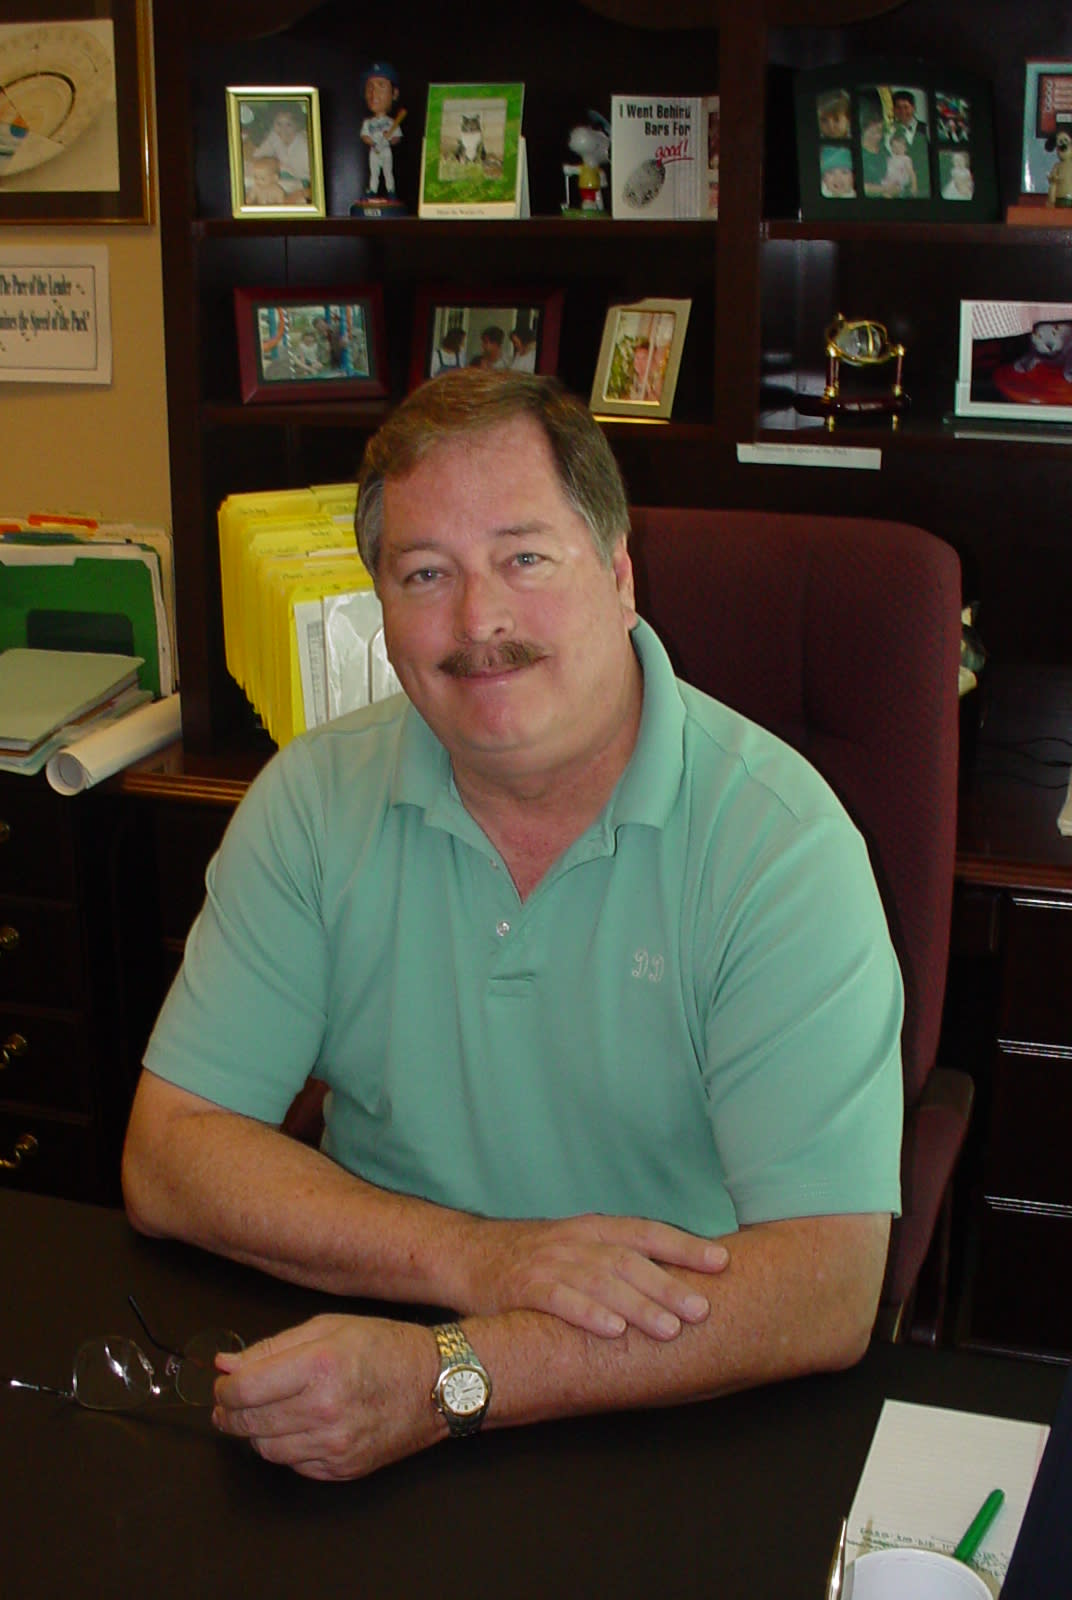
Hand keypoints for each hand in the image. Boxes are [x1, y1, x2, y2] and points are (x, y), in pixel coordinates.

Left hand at [213, 1314, 435, 1480]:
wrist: (436, 1383)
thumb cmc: (385, 1347)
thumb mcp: (328, 1327)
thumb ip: (272, 1347)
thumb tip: (225, 1365)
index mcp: (319, 1366)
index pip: (243, 1390)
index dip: (222, 1389)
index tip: (223, 1383)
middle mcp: (324, 1409)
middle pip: (248, 1423)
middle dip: (229, 1412)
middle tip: (229, 1402)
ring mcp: (335, 1444)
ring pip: (266, 1449)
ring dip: (256, 1432)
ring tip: (264, 1412)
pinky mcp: (343, 1468)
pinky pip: (294, 1464)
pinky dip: (286, 1448)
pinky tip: (297, 1427)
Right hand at [458, 1214, 728, 1339]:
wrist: (466, 1255)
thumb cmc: (530, 1258)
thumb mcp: (574, 1247)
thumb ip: (613, 1260)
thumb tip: (673, 1281)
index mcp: (592, 1228)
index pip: (647, 1233)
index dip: (685, 1246)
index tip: (722, 1262)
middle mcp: (575, 1240)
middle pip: (630, 1261)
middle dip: (670, 1285)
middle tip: (705, 1309)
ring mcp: (548, 1263)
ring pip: (601, 1281)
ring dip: (639, 1305)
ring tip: (670, 1328)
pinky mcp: (523, 1287)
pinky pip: (559, 1300)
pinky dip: (587, 1314)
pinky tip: (612, 1331)